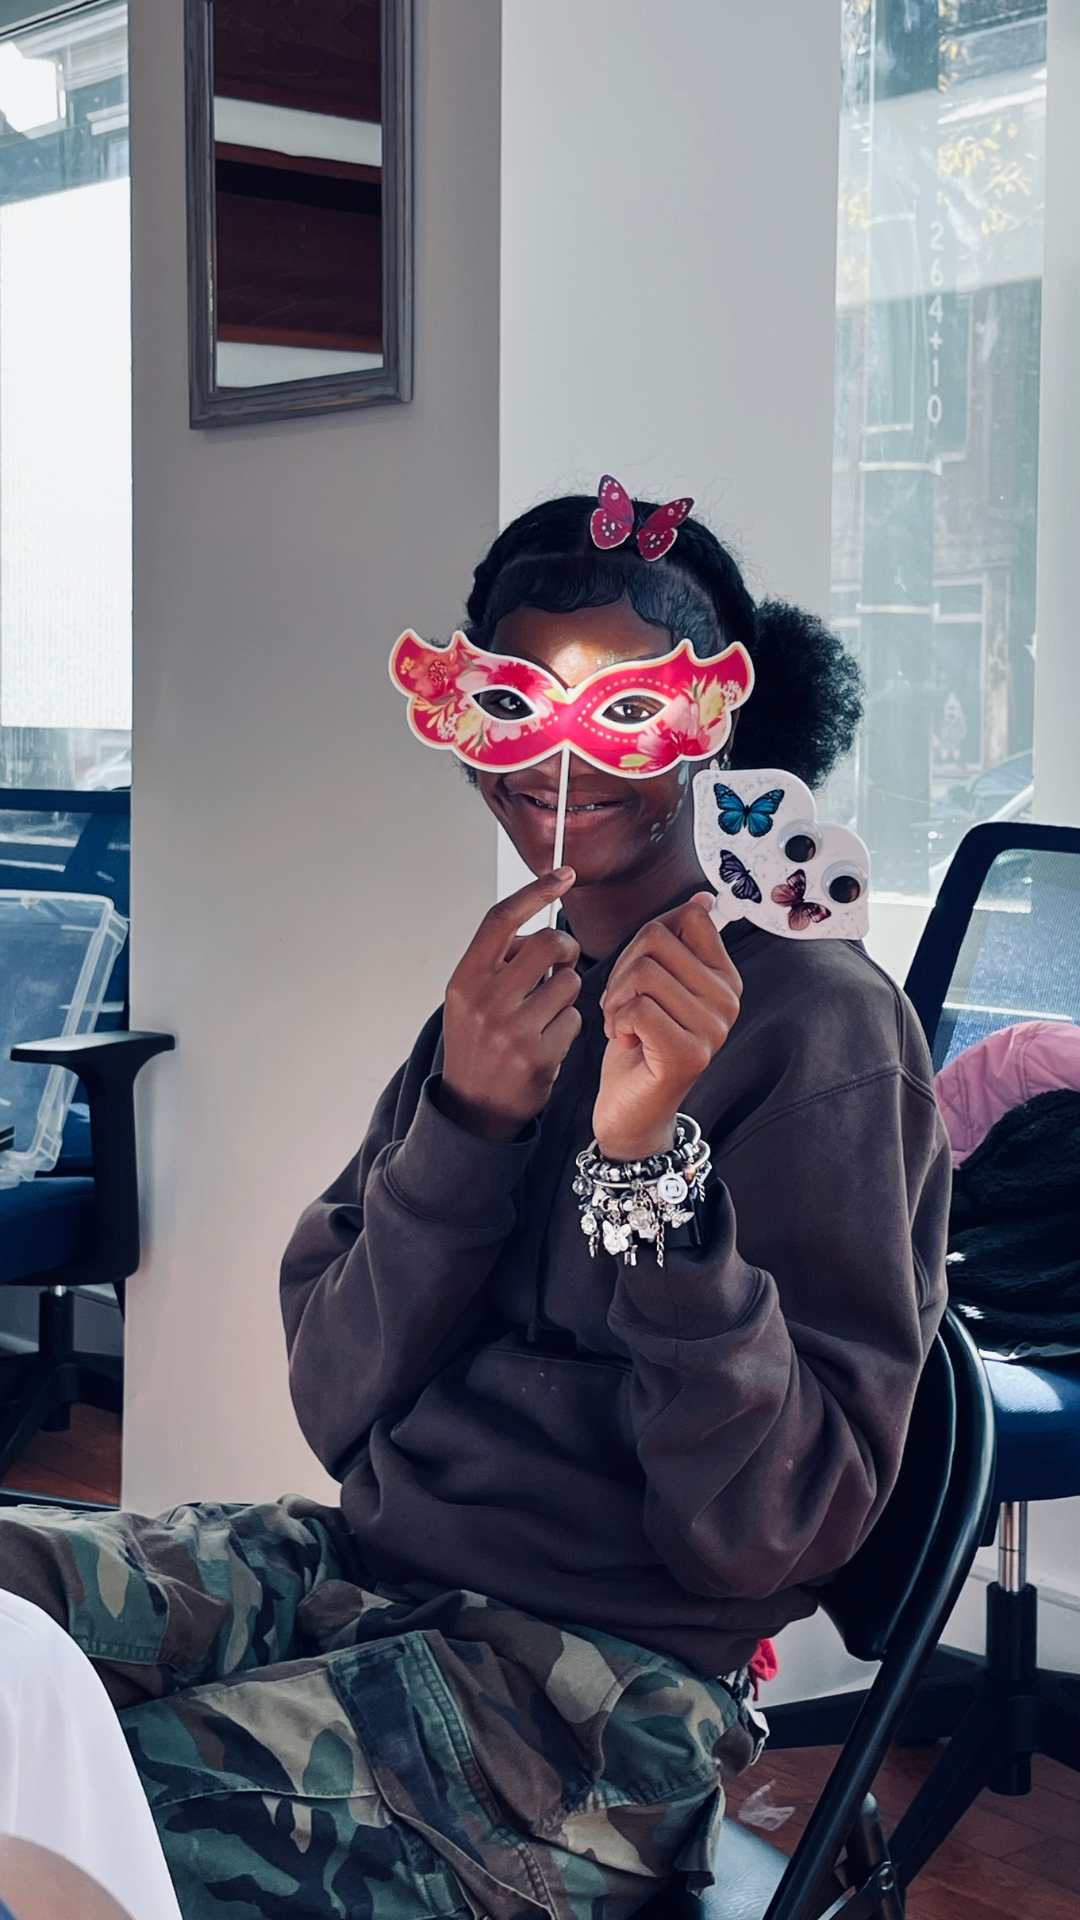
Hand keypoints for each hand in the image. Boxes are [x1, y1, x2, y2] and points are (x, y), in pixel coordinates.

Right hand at [439, 868, 581, 1139]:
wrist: (472, 1107)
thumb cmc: (476, 1044)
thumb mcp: (469, 997)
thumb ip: (497, 961)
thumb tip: (540, 925)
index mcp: (465, 979)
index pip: (501, 919)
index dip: (535, 891)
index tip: (563, 874)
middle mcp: (485, 1001)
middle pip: (548, 943)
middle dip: (564, 949)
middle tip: (561, 963)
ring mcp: (512, 1030)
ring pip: (568, 982)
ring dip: (565, 993)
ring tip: (544, 1013)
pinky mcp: (538, 1055)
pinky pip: (573, 1019)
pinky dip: (567, 1025)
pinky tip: (548, 1040)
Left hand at [593, 892, 740, 1160]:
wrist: (632, 1110)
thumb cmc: (639, 1042)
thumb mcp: (658, 984)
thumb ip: (676, 943)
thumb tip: (702, 899)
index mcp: (725, 977)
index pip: (690, 916)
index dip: (649, 935)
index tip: (641, 971)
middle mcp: (728, 1000)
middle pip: (657, 939)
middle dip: (623, 968)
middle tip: (623, 1005)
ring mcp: (713, 1029)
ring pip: (644, 972)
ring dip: (615, 998)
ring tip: (622, 1024)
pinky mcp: (689, 1054)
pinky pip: (637, 1008)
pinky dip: (614, 1022)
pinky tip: (624, 1041)